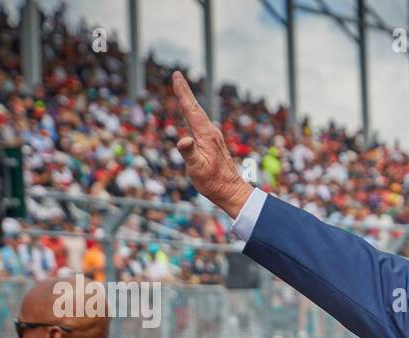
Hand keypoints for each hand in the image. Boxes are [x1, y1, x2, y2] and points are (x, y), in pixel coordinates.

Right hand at [171, 71, 252, 218]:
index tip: (177, 75)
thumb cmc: (213, 182)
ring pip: (198, 114)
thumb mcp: (197, 169)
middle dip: (185, 92)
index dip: (183, 92)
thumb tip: (184, 140)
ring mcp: (213, 137)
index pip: (191, 109)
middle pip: (195, 108)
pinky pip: (200, 123)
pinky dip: (193, 113)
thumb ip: (189, 153)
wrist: (231, 191)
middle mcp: (211, 132)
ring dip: (189, 101)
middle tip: (177, 76)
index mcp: (206, 135)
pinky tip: (191, 113)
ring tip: (181, 89)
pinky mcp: (213, 143)